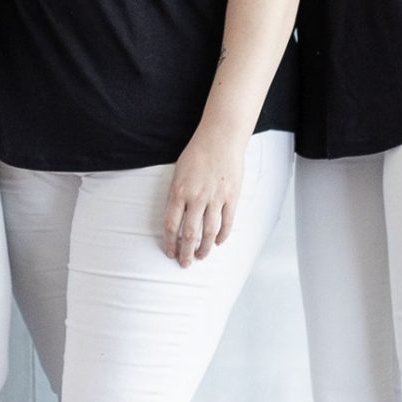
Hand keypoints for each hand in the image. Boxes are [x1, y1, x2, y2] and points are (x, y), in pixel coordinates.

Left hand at [164, 126, 245, 267]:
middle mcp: (196, 197)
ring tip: (201, 257)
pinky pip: (227, 222)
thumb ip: (176, 196)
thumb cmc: (197, 153)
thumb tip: (176, 220)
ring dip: (204, 248)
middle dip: (186, 253)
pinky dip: (222, 235)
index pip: (171, 225)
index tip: (170, 252)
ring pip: (209, 232)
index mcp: (179, 191)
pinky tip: (217, 242)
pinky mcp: (232, 196)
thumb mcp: (178, 173)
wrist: (220, 138)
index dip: (170, 243)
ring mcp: (215, 198)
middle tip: (185, 264)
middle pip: (189, 234)